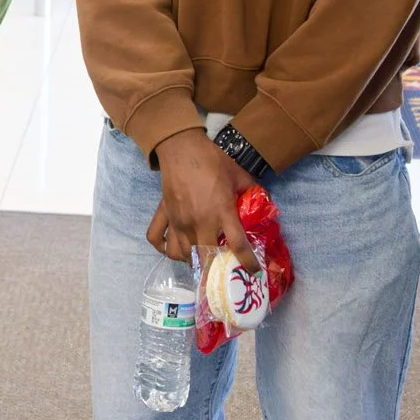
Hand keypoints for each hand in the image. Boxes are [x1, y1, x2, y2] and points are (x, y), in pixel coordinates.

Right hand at [146, 130, 258, 270]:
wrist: (182, 147)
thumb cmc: (212, 159)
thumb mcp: (239, 174)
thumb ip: (252, 191)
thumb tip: (262, 202)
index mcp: (221, 211)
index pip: (237, 245)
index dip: (248, 263)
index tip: (254, 272)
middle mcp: (199, 221)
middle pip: (205, 258)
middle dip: (214, 268)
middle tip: (221, 269)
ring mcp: (178, 220)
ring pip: (181, 254)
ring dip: (191, 260)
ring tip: (199, 258)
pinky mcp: (164, 214)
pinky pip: (157, 239)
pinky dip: (163, 248)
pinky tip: (174, 249)